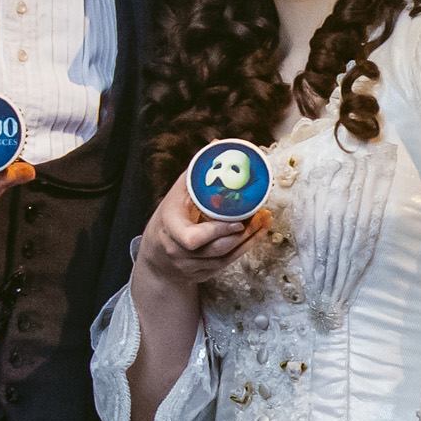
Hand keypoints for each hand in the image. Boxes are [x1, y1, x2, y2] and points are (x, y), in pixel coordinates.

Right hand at [132, 177, 259, 293]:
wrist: (156, 257)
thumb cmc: (170, 218)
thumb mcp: (175, 195)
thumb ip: (196, 174)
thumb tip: (217, 145)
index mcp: (170, 228)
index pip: (192, 238)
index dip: (216, 231)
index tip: (236, 221)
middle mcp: (178, 251)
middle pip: (215, 249)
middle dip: (241, 234)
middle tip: (259, 216)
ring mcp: (190, 267)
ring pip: (225, 258)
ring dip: (247, 240)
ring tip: (263, 222)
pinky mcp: (202, 275)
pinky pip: (227, 264)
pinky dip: (244, 249)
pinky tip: (256, 234)